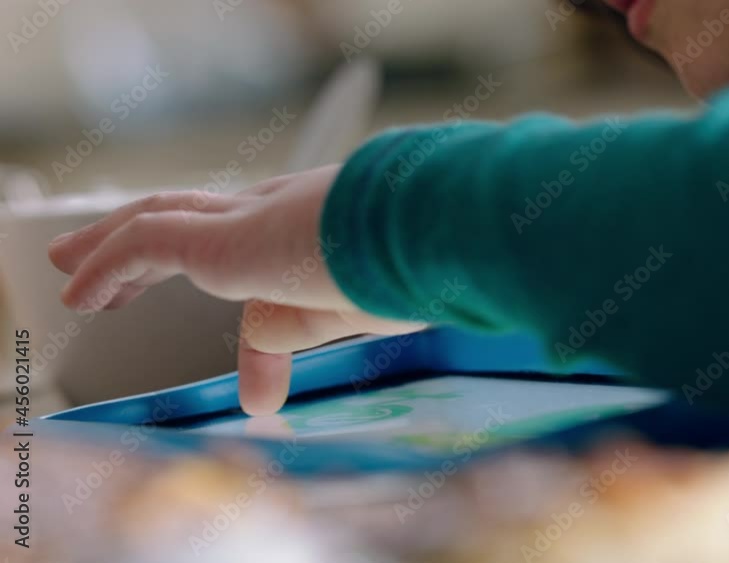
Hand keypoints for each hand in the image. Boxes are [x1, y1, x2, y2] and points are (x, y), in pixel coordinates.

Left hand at [49, 165, 421, 414]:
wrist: (425, 233)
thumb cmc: (412, 273)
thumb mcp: (345, 318)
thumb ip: (291, 343)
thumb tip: (254, 397)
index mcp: (314, 230)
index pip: (255, 249)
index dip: (235, 294)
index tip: (250, 373)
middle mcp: (275, 212)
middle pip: (189, 217)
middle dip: (139, 240)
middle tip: (100, 265)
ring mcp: (247, 218)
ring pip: (158, 218)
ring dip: (109, 244)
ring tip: (72, 267)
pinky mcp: (223, 237)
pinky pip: (146, 241)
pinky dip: (109, 264)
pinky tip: (85, 290)